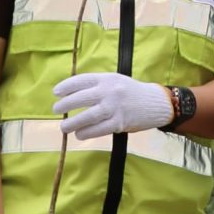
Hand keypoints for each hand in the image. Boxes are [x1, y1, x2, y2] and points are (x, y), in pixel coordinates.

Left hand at [51, 72, 172, 141]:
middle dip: (64, 105)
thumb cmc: (132, 93)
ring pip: (86, 117)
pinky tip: (79, 134)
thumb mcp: (116, 81)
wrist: (157, 103)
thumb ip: (98, 86)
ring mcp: (114, 108)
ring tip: (64, 127)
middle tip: (56, 110)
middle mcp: (110, 92)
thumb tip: (72, 96)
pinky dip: (86, 133)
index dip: (66, 86)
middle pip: (80, 99)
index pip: (81, 80)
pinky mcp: (119, 123)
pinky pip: (98, 130)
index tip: (56, 92)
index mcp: (108, 79)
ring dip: (72, 123)